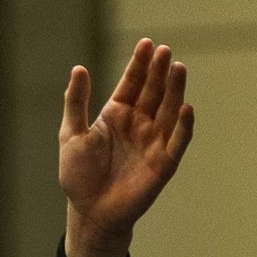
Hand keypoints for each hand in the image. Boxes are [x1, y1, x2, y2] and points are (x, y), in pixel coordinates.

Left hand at [58, 39, 194, 256]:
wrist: (90, 212)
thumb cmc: (79, 176)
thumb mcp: (70, 135)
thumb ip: (75, 103)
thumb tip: (78, 68)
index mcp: (118, 114)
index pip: (133, 83)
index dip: (140, 64)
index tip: (147, 44)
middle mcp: (139, 123)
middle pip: (153, 92)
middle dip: (159, 71)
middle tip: (165, 51)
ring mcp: (153, 142)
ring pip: (169, 110)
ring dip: (175, 90)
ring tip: (178, 68)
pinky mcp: (163, 163)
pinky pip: (177, 141)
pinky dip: (183, 126)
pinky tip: (185, 108)